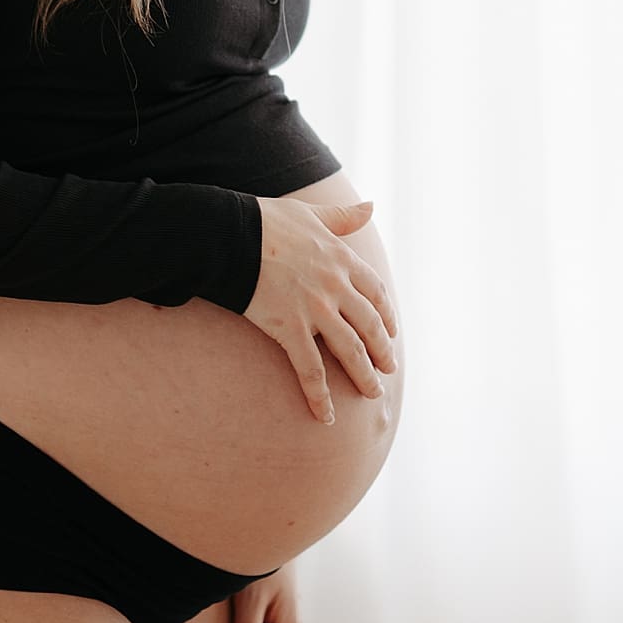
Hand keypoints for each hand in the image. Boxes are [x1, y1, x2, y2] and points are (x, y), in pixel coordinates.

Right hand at [243, 195, 397, 421]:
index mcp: (341, 258)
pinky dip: (321, 396)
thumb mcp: (310, 213)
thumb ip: (342, 217)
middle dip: (382, 350)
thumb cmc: (266, 220)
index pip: (374, 291)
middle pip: (369, 326)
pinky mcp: (290, 329)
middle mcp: (335, 286)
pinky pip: (311, 370)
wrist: (231, 235)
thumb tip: (371, 206)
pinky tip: (327, 415)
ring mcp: (315, 309)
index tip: (391, 330)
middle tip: (387, 369)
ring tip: (372, 393)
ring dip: (364, 375)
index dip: (386, 314)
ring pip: (350, 351)